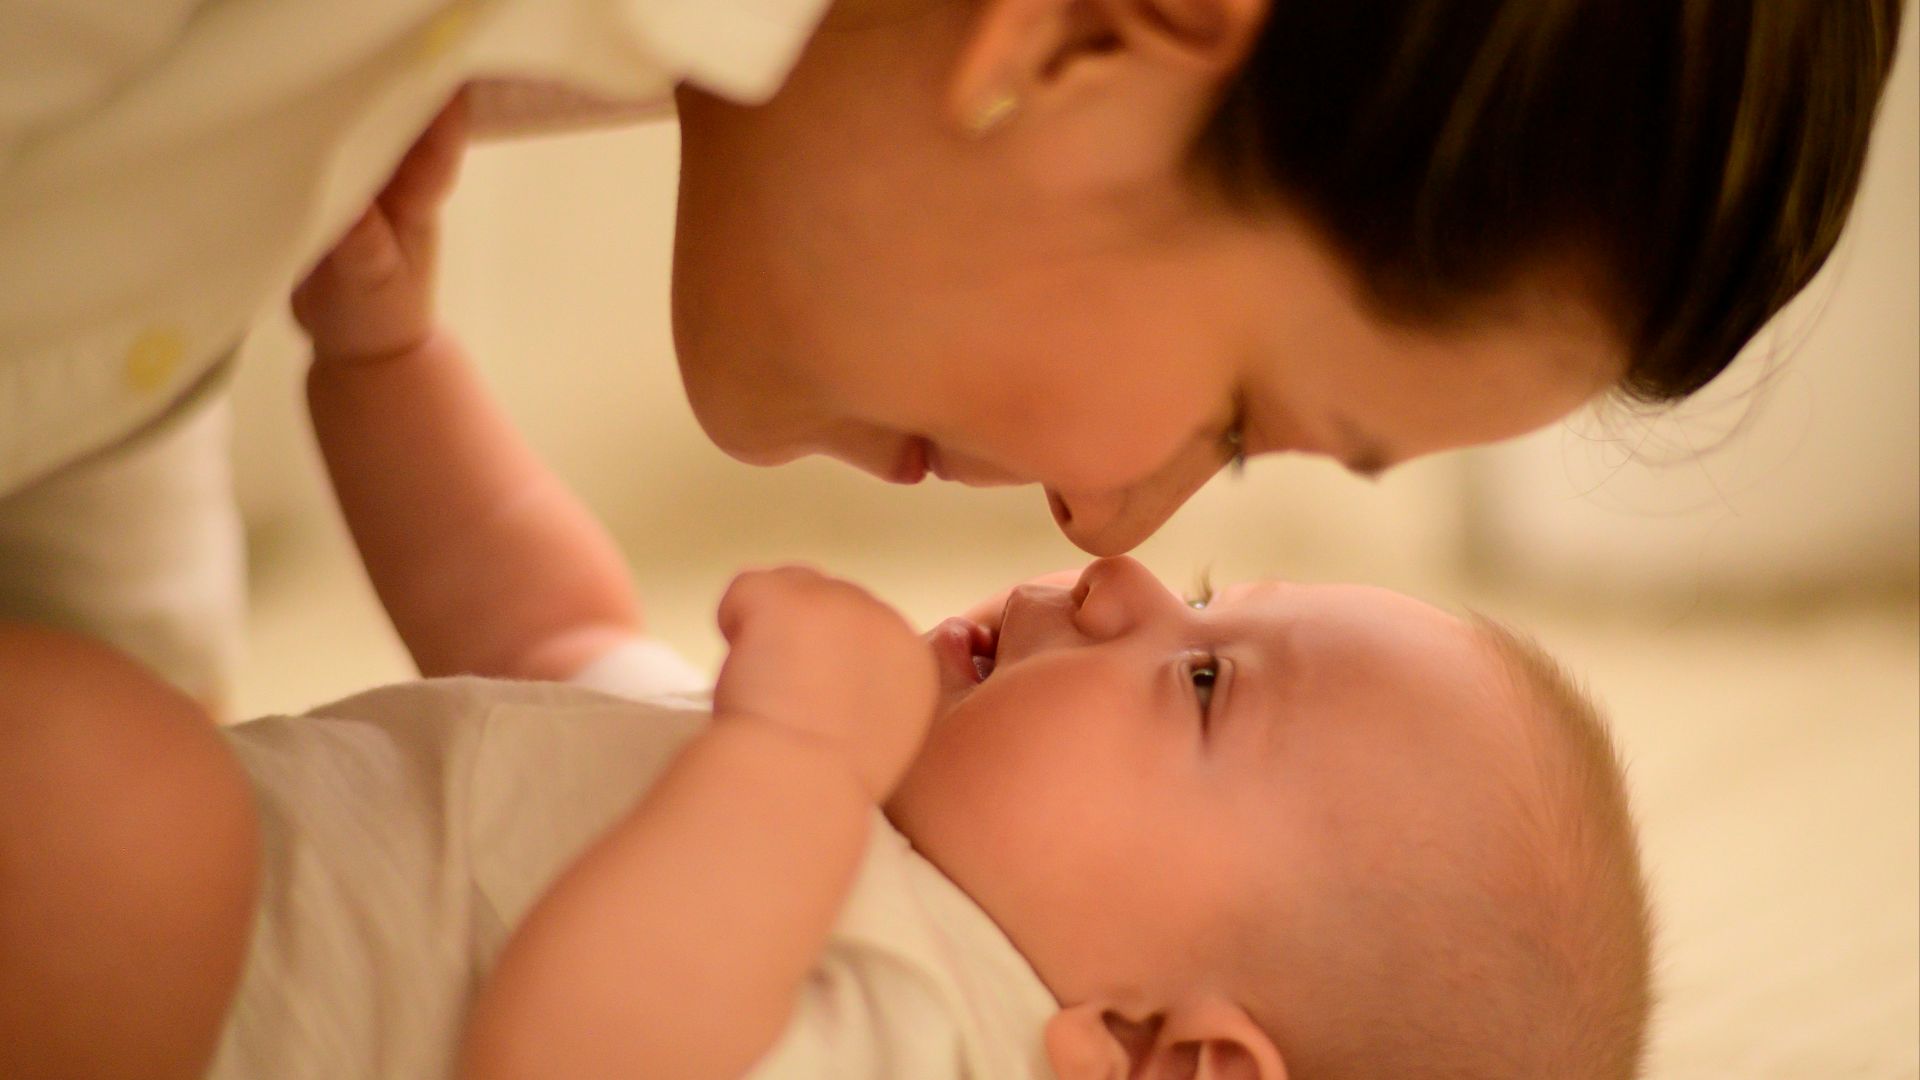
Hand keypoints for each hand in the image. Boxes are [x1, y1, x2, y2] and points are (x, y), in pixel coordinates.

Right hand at [292, 93, 467, 364]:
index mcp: (416, 200)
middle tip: (360, 52)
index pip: (435, 148)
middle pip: (393, 124)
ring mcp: (356, 185)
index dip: (439, 113)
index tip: (436, 76)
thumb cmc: (380, 315)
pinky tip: (275, 112)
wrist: (355, 347)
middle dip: (383, 91)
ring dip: (337, 109)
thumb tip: (347, 202)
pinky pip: (312, 156)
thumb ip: (361, 244)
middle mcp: (389, 182)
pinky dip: (298, 139)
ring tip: (313, 71)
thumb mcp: (372, 283)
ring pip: (351, 136)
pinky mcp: (319, 193)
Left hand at [712, 567, 935, 800]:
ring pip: (788, 585)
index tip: (811, 699)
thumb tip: (836, 673)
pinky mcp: (789, 597)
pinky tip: (743, 666)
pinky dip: (733, 619)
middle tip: (782, 693)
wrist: (796, 784)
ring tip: (763, 683)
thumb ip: (871, 691)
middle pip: (828, 598)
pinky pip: (746, 588)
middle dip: (800, 636)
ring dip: (769, 625)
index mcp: (912, 660)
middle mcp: (884, 619)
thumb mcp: (879, 737)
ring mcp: (837, 601)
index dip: (826, 656)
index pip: (863, 626)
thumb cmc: (825, 782)